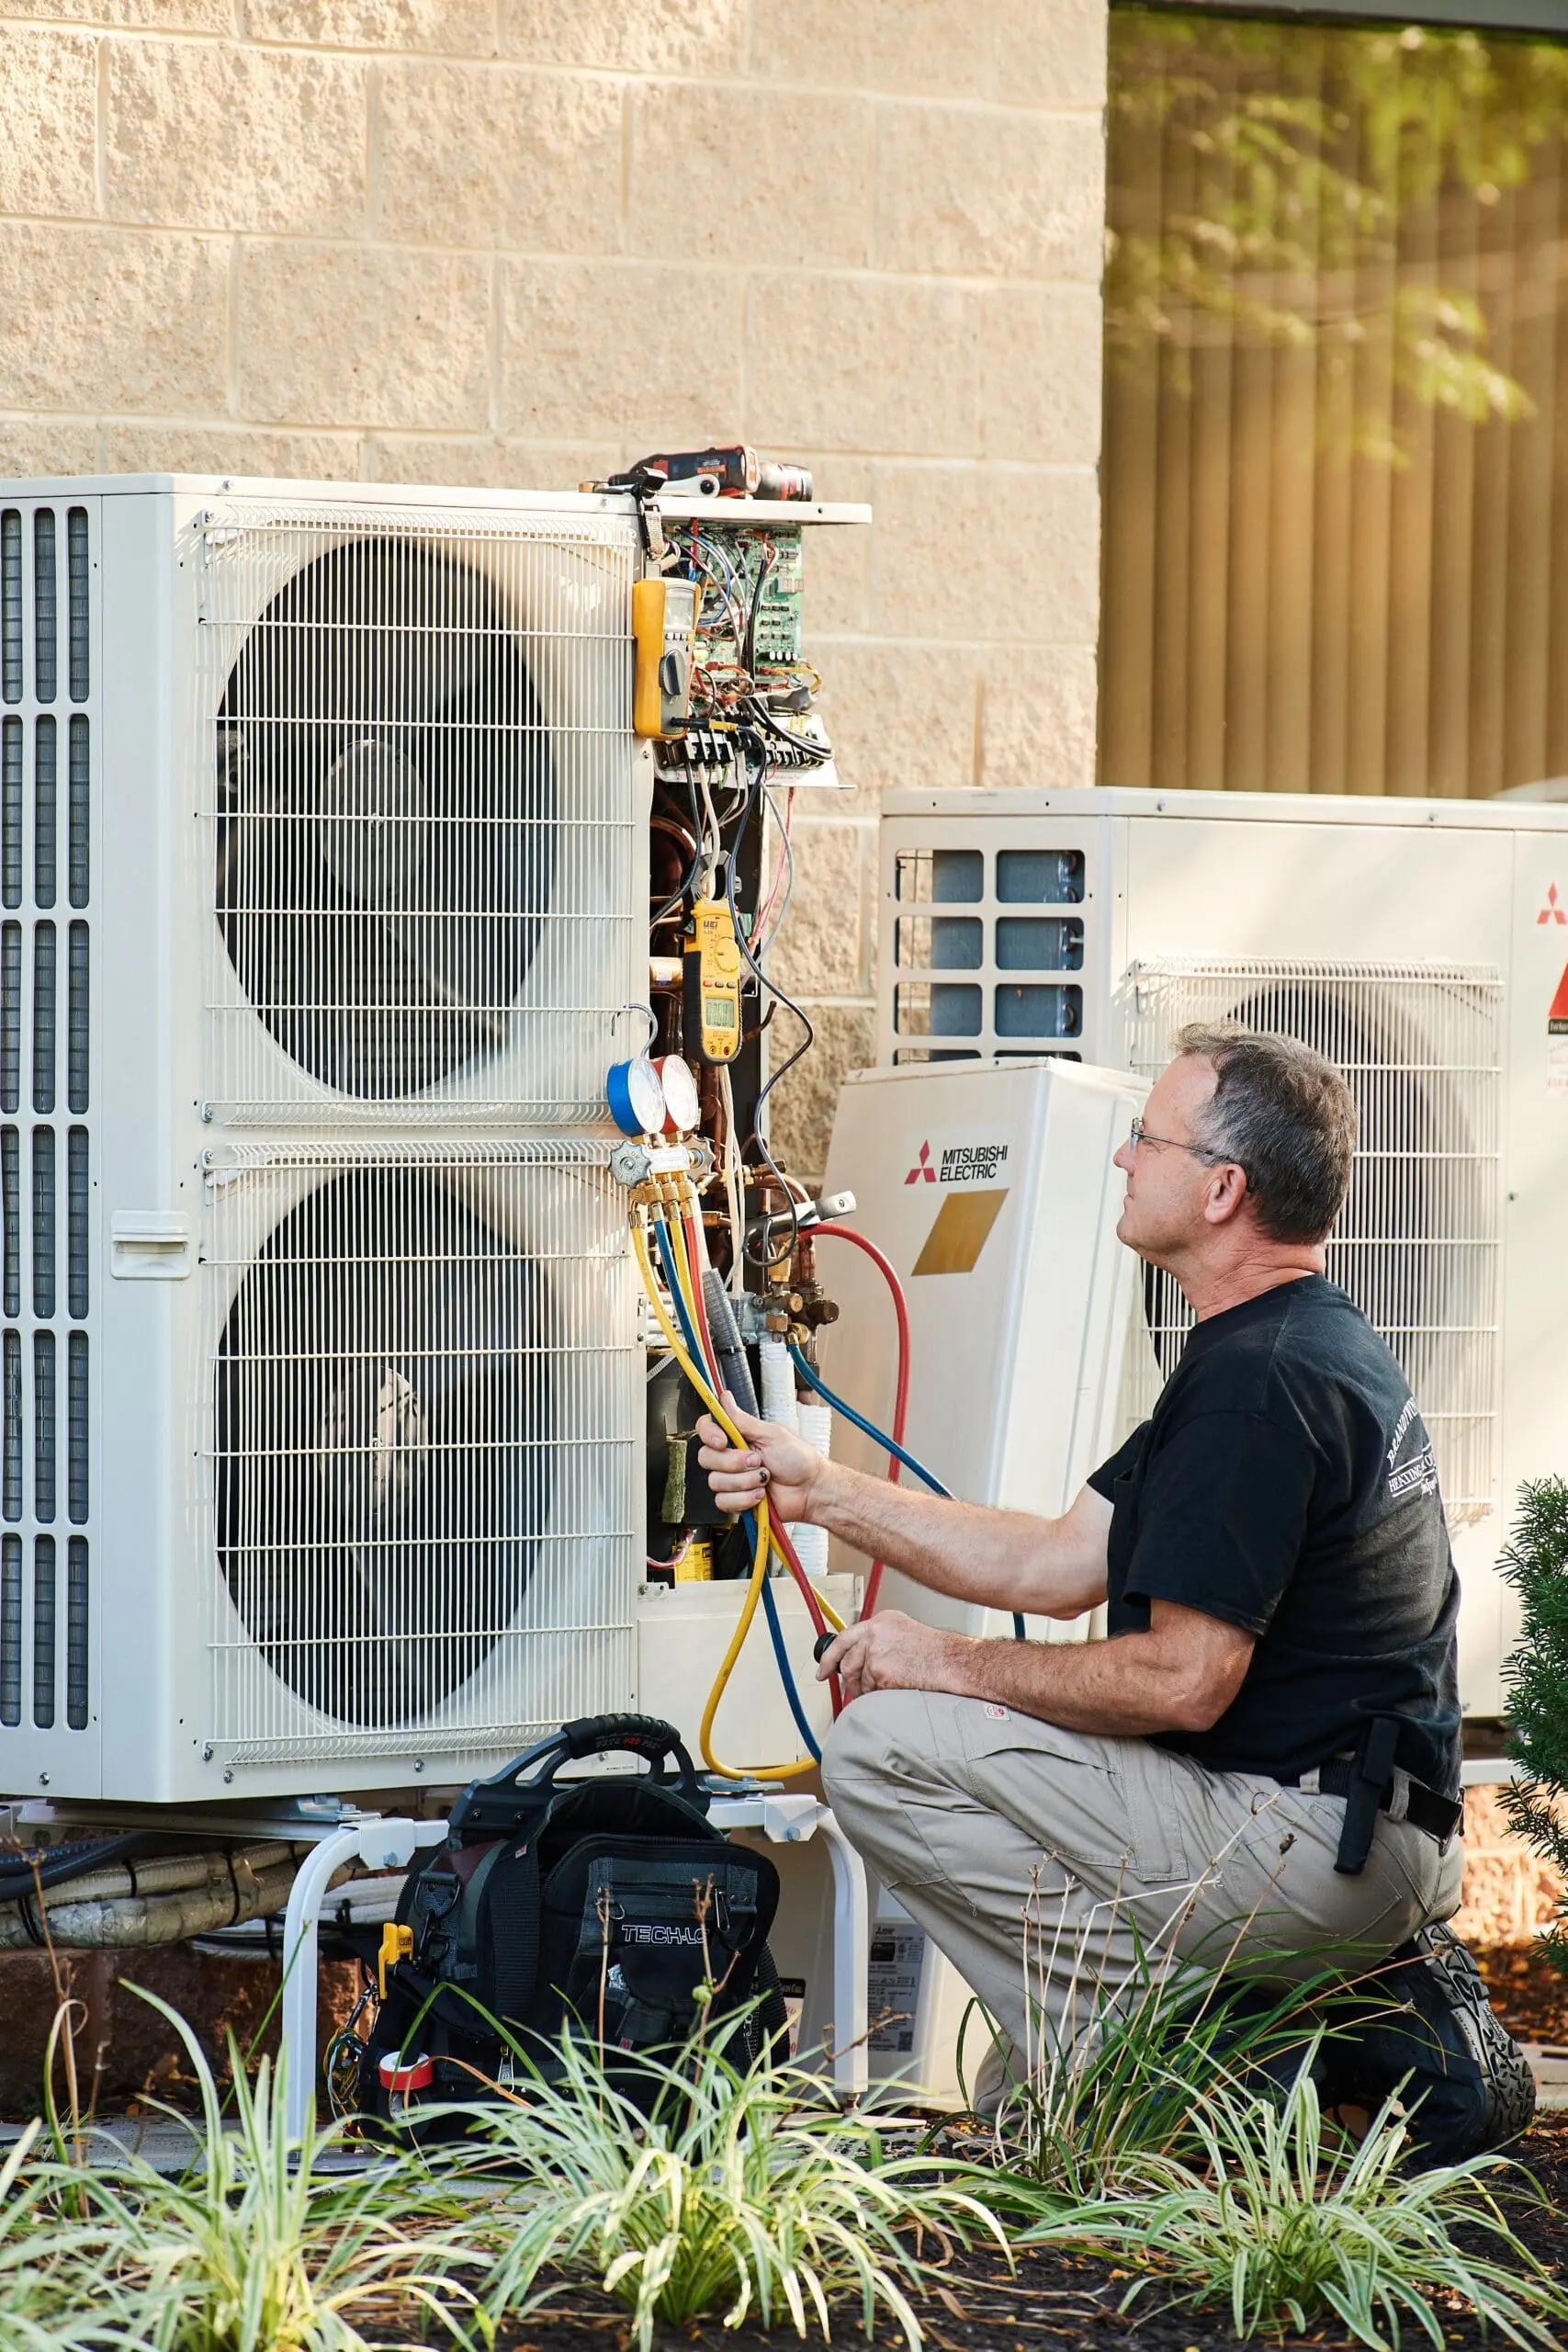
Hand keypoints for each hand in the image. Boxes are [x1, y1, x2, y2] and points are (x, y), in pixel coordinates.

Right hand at [695, 1399, 826, 1523]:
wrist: (810, 1490)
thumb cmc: (799, 1460)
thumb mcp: (772, 1434)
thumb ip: (743, 1420)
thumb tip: (724, 1399)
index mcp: (739, 1437)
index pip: (706, 1429)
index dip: (709, 1434)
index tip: (722, 1441)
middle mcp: (732, 1457)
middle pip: (706, 1458)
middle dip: (734, 1462)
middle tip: (758, 1461)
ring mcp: (733, 1479)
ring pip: (716, 1481)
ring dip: (745, 1481)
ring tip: (765, 1478)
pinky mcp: (736, 1499)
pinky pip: (724, 1501)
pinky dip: (744, 1498)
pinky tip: (760, 1494)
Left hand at [816, 1609, 960, 1701]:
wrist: (951, 1662)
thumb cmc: (936, 1653)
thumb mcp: (905, 1634)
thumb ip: (881, 1641)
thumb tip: (861, 1659)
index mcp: (881, 1621)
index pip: (845, 1637)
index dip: (829, 1656)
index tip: (823, 1669)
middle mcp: (874, 1632)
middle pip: (846, 1661)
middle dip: (847, 1680)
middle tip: (850, 1691)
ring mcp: (875, 1651)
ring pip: (857, 1678)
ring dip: (866, 1690)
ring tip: (884, 1690)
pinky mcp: (879, 1670)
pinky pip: (870, 1690)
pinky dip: (878, 1695)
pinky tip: (892, 1691)